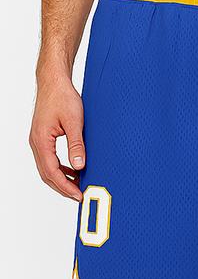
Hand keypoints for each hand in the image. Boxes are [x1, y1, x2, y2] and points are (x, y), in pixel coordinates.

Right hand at [29, 70, 84, 201]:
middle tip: (80, 196)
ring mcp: (38, 141)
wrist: (54, 82)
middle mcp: (36, 143)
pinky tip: (73, 170)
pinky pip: (50, 159)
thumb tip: (79, 166)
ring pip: (47, 168)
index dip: (65, 187)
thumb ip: (76, 145)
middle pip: (47, 175)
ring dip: (61, 179)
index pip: (52, 173)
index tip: (79, 196)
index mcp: (41, 141)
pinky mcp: (43, 138)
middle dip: (63, 188)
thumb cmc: (63, 97)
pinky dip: (60, 169)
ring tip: (78, 186)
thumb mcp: (75, 122)